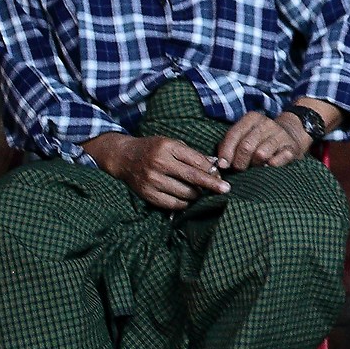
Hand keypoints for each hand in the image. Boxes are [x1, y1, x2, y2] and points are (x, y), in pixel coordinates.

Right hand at [82, 133, 229, 210]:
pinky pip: (173, 204)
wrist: (124, 157)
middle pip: (192, 178)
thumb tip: (214, 167)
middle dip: (212, 185)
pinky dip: (184, 203)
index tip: (221, 177)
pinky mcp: (147, 194)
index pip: (196, 161)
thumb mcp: (171, 144)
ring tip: (199, 192)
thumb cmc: (153, 149)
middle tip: (225, 189)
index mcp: (167, 147)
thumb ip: (191, 155)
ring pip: (185, 193)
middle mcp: (159, 163)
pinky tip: (187, 199)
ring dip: (197, 195)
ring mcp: (152, 180)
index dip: (211, 170)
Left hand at [216, 110, 308, 169]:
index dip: (226, 152)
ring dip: (255, 165)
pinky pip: (278, 160)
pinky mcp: (291, 148)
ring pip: (261, 154)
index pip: (234, 134)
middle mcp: (267, 124)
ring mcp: (280, 135)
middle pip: (246, 146)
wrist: (291, 135)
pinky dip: (272, 165)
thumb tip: (220, 162)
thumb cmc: (261, 139)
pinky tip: (268, 166)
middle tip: (239, 169)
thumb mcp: (245, 135)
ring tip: (254, 167)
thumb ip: (230, 144)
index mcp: (252, 118)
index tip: (223, 165)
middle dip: (239, 162)